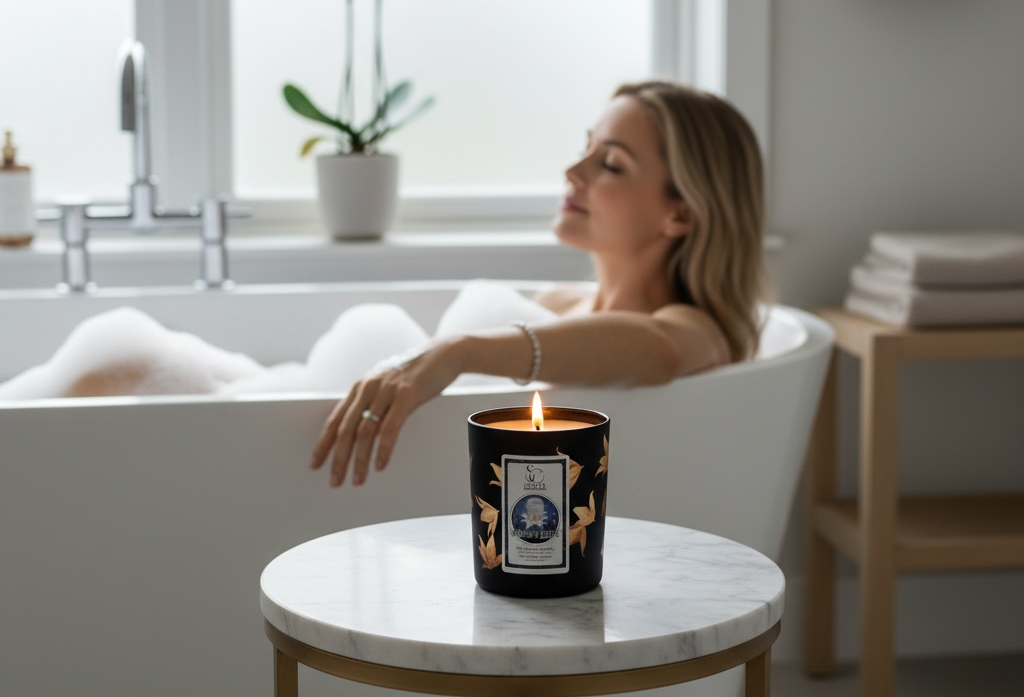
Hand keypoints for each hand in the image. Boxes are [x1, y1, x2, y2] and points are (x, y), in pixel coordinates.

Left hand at [309, 338, 461, 486]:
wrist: (444, 354)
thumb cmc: (417, 373)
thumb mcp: (388, 386)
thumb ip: (373, 404)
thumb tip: (361, 431)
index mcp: (361, 387)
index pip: (335, 420)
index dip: (323, 444)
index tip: (315, 464)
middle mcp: (369, 388)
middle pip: (346, 429)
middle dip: (338, 458)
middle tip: (335, 481)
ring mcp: (386, 390)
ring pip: (365, 431)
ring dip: (359, 460)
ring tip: (358, 480)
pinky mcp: (406, 395)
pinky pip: (390, 428)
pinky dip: (383, 449)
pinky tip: (380, 465)